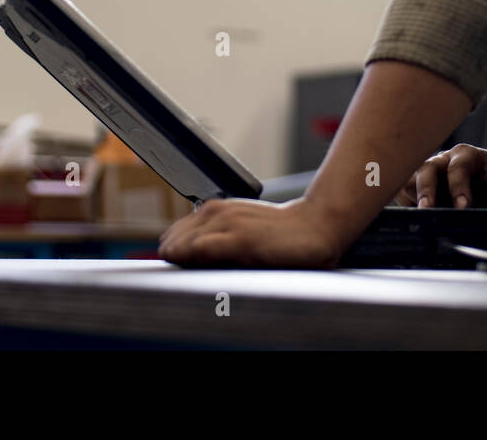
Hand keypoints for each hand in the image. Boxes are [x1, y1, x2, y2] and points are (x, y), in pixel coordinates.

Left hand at [157, 196, 344, 268]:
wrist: (314, 227)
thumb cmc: (278, 234)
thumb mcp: (240, 230)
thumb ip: (213, 240)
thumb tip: (184, 260)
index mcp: (213, 209)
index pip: (174, 235)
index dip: (172, 254)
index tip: (177, 270)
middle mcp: (216, 212)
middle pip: (173, 241)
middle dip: (172, 260)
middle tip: (183, 277)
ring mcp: (228, 223)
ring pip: (183, 245)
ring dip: (180, 263)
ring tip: (188, 278)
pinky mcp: (241, 239)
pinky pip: (203, 249)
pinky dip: (192, 260)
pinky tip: (195, 270)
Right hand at [392, 144, 486, 209]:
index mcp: (467, 156)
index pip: (458, 168)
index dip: (458, 187)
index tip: (463, 207)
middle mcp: (443, 161)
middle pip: (426, 169)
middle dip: (426, 190)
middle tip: (428, 210)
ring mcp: (430, 174)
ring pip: (411, 180)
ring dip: (413, 198)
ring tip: (417, 218)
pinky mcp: (422, 188)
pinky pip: (407, 195)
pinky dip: (408, 206)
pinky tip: (416, 221)